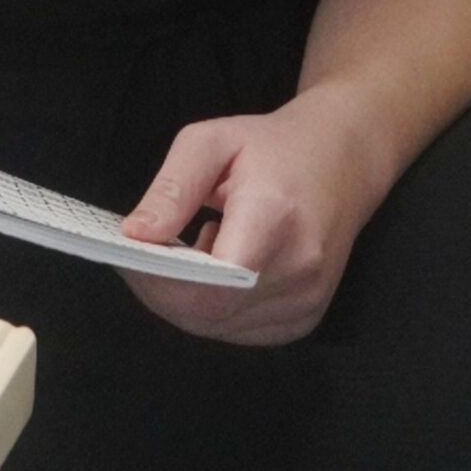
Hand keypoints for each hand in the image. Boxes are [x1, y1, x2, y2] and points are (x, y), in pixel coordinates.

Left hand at [119, 93, 380, 346]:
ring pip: (219, 326)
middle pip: (210, 311)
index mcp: (275, 216)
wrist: (343, 161)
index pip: (213, 279)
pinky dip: (213, 306)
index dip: (162, 279)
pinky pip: (237, 329)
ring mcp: (306, 300)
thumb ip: (173, 188)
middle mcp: (299, 268)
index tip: (127, 254)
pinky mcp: (304, 319)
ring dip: (187, 298)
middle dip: (162, 289)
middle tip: (141, 254)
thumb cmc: (274, 146)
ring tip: (188, 249)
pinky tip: (217, 267)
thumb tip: (135, 236)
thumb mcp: (212, 141)